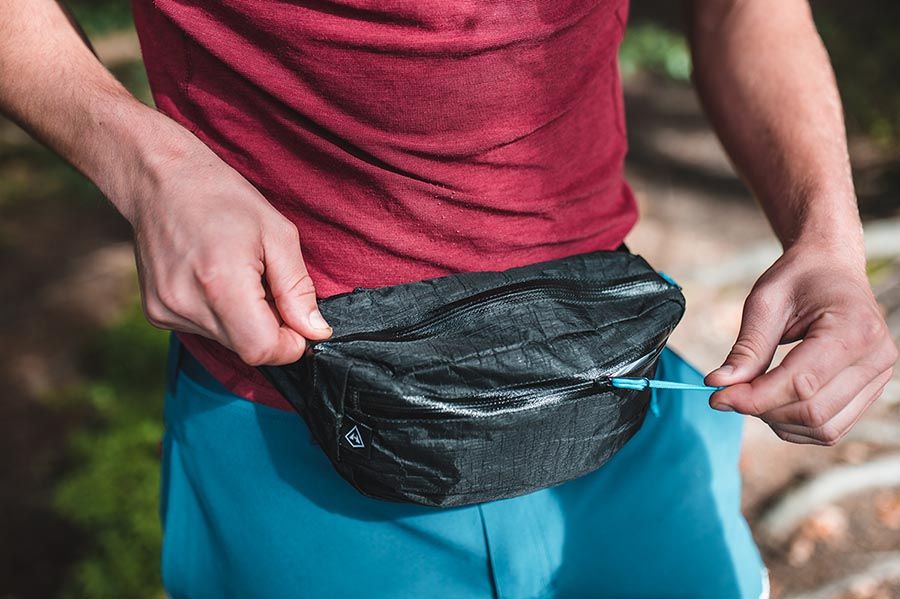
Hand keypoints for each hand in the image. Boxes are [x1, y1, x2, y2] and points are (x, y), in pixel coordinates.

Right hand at [119, 116, 331, 365]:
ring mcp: (166, 311)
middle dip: (270, 329)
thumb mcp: (277, 234)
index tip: (299, 322)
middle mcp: (187, 304)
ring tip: (238, 276)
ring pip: (226, 342)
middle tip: (268, 287)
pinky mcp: (155, 313)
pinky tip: (214, 280)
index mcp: (221, 283)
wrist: (160, 179)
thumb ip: (298, 289)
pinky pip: (204, 331)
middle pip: (246, 349)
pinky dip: (220, 315)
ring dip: (245, 322)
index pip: (262, 350)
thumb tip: (316, 333)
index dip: (289, 344)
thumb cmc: (224, 198)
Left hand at [705, 241, 897, 444]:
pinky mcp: (871, 391)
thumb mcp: (765, 303)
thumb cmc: (800, 278)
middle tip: (729, 393)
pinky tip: (774, 402)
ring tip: (753, 394)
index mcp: (854, 328)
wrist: (832, 267)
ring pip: (824, 428)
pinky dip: (796, 424)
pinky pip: (832, 427)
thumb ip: (747, 348)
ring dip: (779, 421)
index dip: (755, 398)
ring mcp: (879, 377)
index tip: (717, 396)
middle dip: (763, 409)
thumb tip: (719, 384)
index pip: (802, 383)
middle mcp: (876, 357)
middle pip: (813, 411)